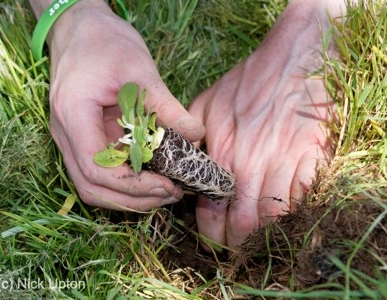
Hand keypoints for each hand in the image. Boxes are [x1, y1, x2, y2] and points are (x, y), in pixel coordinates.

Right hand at [46, 0, 204, 210]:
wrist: (81, 30)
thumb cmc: (106, 43)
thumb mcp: (140, 70)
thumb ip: (167, 106)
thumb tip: (197, 136)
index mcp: (73, 114)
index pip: (96, 167)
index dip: (133, 185)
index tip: (166, 184)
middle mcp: (65, 134)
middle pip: (92, 187)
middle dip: (133, 199)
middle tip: (170, 193)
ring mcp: (70, 139)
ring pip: (93, 186)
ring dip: (129, 196)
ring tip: (165, 190)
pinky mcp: (83, 139)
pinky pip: (100, 172)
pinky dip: (125, 183)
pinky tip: (152, 177)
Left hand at [189, 1, 337, 247]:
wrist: (292, 60)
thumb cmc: (247, 82)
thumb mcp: (206, 103)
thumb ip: (190, 136)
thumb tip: (179, 162)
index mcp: (223, 154)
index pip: (212, 210)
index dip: (211, 232)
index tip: (211, 238)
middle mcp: (251, 166)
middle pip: (243, 223)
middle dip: (236, 241)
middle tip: (233, 244)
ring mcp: (283, 163)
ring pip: (272, 218)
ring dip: (263, 234)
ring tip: (256, 237)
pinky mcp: (310, 159)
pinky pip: (301, 200)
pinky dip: (291, 215)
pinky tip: (282, 217)